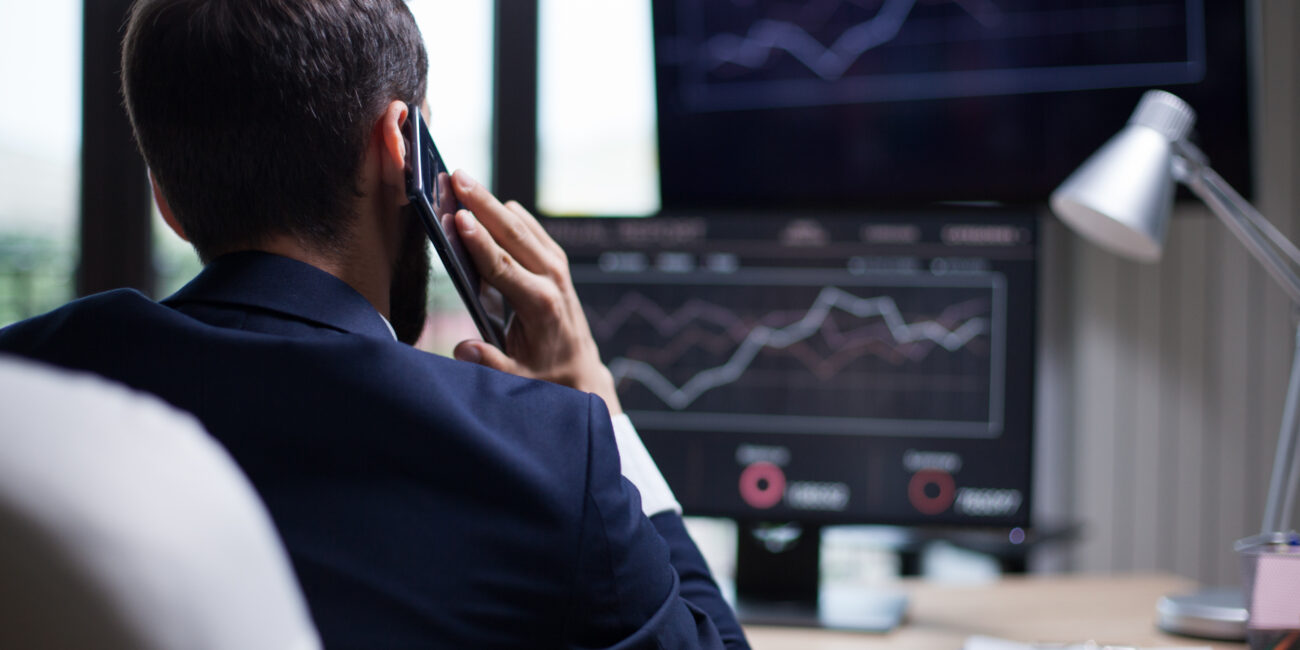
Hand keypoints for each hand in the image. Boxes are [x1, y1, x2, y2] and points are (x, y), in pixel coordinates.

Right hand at [448, 170, 621, 414]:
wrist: (581, 372)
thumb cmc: (545, 375)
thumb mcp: (517, 379)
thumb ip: (490, 364)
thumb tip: (464, 349)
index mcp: (539, 306)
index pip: (504, 267)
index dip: (479, 241)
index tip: (458, 217)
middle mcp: (552, 280)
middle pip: (513, 234)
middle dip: (483, 204)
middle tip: (456, 177)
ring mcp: (557, 268)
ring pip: (522, 226)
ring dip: (493, 203)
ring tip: (464, 180)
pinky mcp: (557, 263)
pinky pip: (532, 229)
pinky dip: (509, 214)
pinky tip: (489, 201)